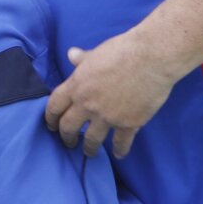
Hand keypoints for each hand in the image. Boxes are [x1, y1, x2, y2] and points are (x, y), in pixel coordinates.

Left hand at [43, 30, 178, 158]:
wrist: (151, 58)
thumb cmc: (123, 50)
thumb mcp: (97, 52)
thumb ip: (82, 59)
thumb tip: (71, 54)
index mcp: (77, 85)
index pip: (55, 106)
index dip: (50, 118)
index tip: (51, 125)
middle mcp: (88, 104)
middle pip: (68, 127)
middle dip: (66, 137)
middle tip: (68, 142)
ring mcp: (107, 116)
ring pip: (92, 140)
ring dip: (89, 148)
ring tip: (89, 152)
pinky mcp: (128, 124)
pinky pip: (120, 142)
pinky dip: (119, 150)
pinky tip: (119, 153)